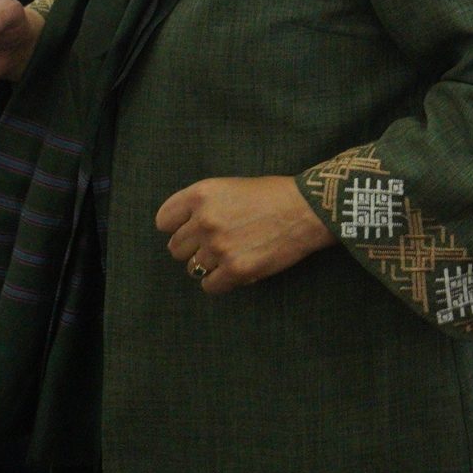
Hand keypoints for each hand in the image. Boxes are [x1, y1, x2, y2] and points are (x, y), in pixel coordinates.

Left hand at [156, 177, 332, 295]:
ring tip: (232, 254)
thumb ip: (204, 205)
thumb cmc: (275, 195)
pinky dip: (221, 281)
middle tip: (218, 243)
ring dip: (210, 264)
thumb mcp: (232, 187)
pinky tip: (237, 269)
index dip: (178, 226)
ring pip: (192, 268)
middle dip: (194, 248)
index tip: (192, 229)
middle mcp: (205, 220)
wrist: (309, 210)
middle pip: (176, 248)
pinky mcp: (236, 269)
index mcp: (202, 194)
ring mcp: (219, 247)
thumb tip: (184, 230)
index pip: (164, 220)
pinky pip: (209, 286)